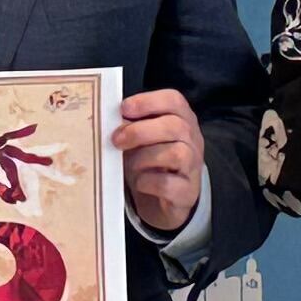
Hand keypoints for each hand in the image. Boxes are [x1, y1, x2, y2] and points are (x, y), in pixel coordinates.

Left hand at [115, 89, 207, 236]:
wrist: (164, 200)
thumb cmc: (149, 162)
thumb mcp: (142, 140)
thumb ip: (130, 127)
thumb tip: (107, 121)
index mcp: (182, 119)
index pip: (174, 100)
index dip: (148, 101)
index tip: (124, 108)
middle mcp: (192, 140)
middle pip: (175, 126)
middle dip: (140, 131)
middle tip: (117, 140)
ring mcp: (193, 166)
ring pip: (176, 153)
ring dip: (145, 157)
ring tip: (129, 164)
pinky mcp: (187, 192)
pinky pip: (169, 184)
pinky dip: (149, 182)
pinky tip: (140, 183)